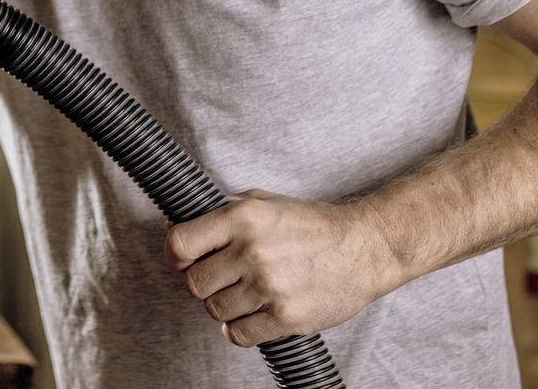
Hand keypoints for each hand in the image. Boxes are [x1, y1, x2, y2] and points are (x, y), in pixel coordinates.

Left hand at [163, 188, 401, 347]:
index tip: (182, 259)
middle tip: (220, 277)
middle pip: (194, 283)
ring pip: (214, 310)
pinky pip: (238, 335)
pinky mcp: (287, 317)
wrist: (365, 247)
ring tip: (243, 293)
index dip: (175, 255)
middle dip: (202, 282)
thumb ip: (218, 212)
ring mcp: (270, 286)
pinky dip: (239, 328)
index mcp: (242, 218)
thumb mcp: (262, 202)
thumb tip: (172, 227)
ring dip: (223, 305)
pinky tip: (252, 314)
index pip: (180, 244)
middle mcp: (252, 251)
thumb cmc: (310, 224)